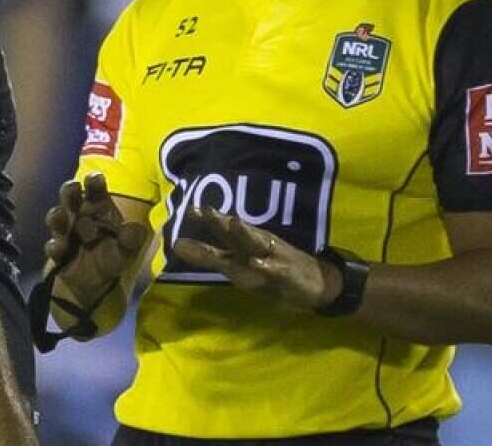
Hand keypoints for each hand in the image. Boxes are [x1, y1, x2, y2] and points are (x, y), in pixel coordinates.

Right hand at [43, 173, 150, 303]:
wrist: (98, 281)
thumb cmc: (114, 253)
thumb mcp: (129, 247)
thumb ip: (132, 238)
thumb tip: (131, 229)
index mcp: (98, 205)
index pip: (95, 188)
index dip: (94, 181)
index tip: (95, 179)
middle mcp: (79, 213)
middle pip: (70, 195)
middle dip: (70, 190)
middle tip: (73, 187)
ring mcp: (66, 230)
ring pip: (57, 217)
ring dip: (57, 216)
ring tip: (61, 217)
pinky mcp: (58, 250)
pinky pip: (53, 246)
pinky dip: (55, 246)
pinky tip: (59, 247)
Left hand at [173, 204, 341, 312]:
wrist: (315, 283)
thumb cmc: (271, 270)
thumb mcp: (236, 267)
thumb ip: (207, 256)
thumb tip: (176, 245)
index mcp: (244, 244)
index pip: (222, 230)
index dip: (206, 220)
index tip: (188, 209)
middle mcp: (257, 245)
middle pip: (237, 232)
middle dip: (222, 222)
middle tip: (207, 209)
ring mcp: (274, 257)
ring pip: (258, 244)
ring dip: (246, 233)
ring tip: (234, 222)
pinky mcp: (287, 272)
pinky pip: (276, 268)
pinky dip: (267, 264)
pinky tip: (257, 261)